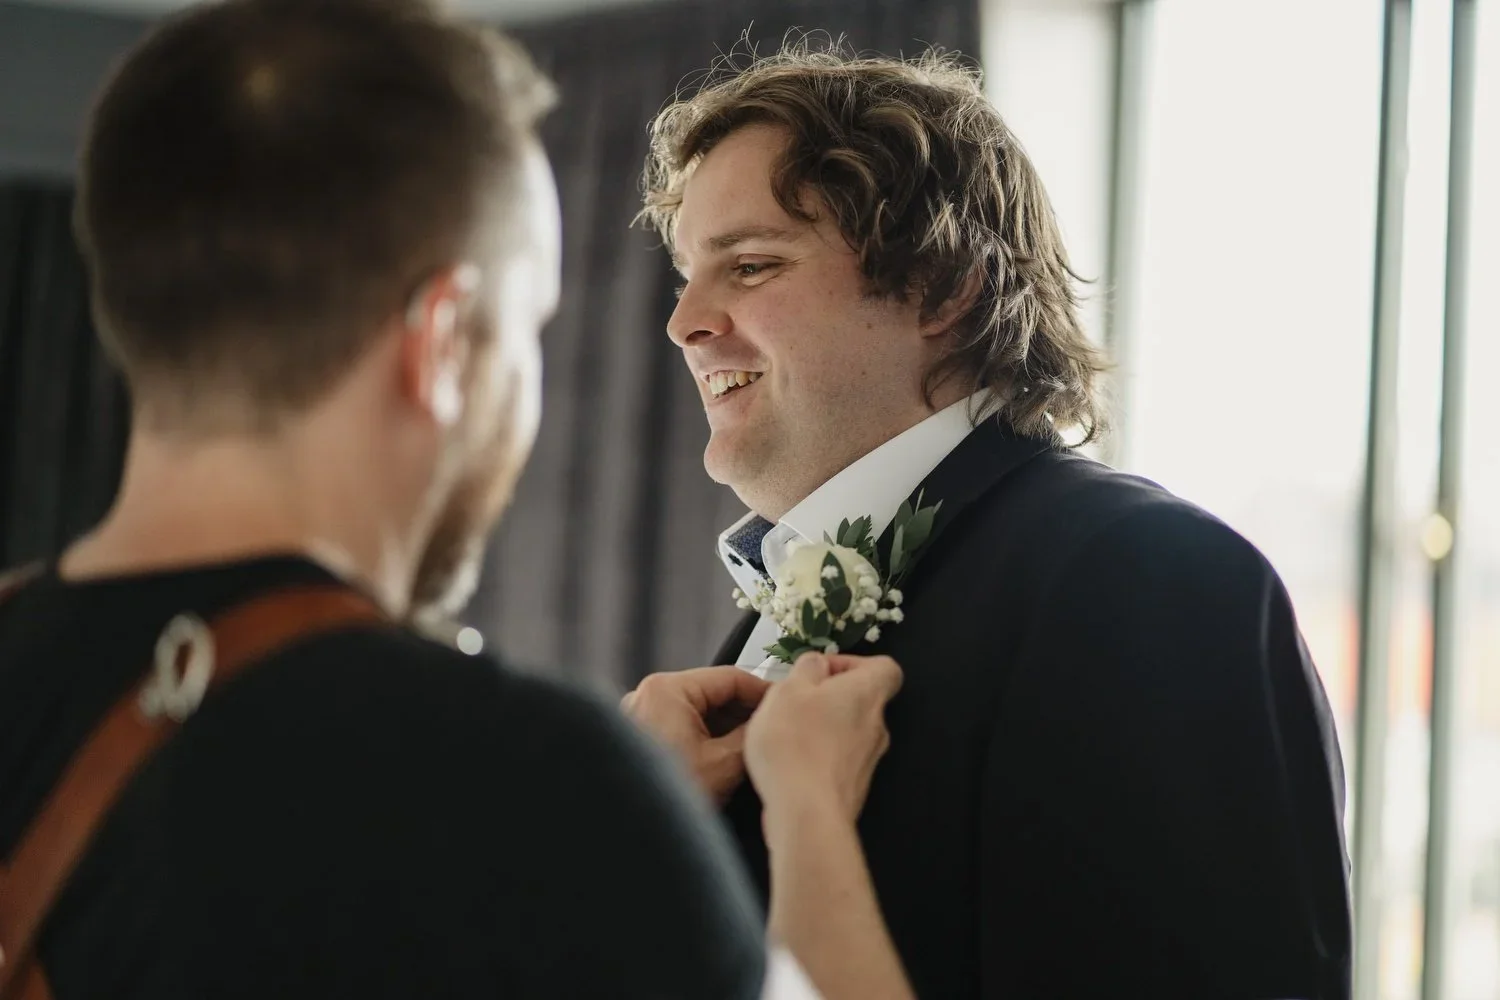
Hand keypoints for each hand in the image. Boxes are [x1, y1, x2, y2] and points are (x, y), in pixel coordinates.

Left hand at [622, 667, 770, 802]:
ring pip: (699, 712)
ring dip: (727, 728)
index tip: (784, 704)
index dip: (764, 692)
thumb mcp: (724, 764)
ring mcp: (642, 717)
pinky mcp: (641, 738)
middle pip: (713, 693)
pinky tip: (727, 758)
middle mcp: (649, 696)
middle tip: (773, 729)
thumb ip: (752, 734)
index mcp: (666, 690)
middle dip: (745, 713)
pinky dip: (707, 739)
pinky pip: (683, 728)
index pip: (731, 677)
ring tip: (754, 747)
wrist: (631, 833)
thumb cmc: (663, 799)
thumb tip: (769, 723)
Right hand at [744, 653, 903, 833]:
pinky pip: (839, 761)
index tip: (822, 672)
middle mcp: (876, 726)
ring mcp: (868, 760)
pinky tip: (790, 763)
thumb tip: (818, 665)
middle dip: (829, 698)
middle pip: (862, 701)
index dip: (854, 664)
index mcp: (867, 694)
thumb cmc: (795, 744)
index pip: (886, 668)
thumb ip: (807, 669)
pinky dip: (819, 756)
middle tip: (795, 703)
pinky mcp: (854, 787)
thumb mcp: (788, 689)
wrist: (806, 813)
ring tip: (786, 734)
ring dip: (822, 728)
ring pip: (849, 732)